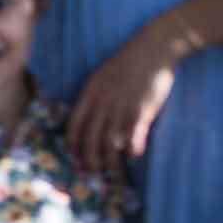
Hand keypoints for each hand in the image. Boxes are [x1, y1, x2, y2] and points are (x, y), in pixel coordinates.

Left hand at [69, 28, 178, 170]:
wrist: (151, 48)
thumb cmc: (127, 62)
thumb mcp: (102, 76)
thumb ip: (97, 96)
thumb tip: (95, 117)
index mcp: (90, 92)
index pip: (75, 122)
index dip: (72, 141)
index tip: (71, 155)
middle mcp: (103, 102)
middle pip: (91, 137)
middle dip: (89, 158)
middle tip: (90, 173)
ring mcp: (121, 106)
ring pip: (110, 141)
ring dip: (110, 161)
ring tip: (112, 174)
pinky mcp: (142, 109)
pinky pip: (134, 135)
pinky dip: (132, 149)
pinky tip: (132, 157)